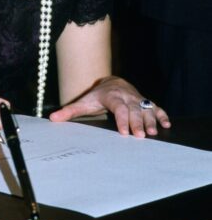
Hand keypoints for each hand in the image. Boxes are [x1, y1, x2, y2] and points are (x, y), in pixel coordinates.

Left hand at [49, 76, 170, 137]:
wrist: (112, 82)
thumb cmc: (97, 96)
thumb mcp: (84, 102)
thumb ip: (69, 111)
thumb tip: (52, 119)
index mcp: (112, 97)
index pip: (118, 108)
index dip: (121, 119)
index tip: (124, 132)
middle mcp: (127, 97)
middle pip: (134, 110)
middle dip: (137, 123)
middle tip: (141, 137)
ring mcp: (138, 99)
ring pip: (146, 109)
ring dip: (151, 121)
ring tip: (154, 133)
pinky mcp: (146, 102)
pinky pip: (156, 107)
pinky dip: (162, 115)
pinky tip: (167, 125)